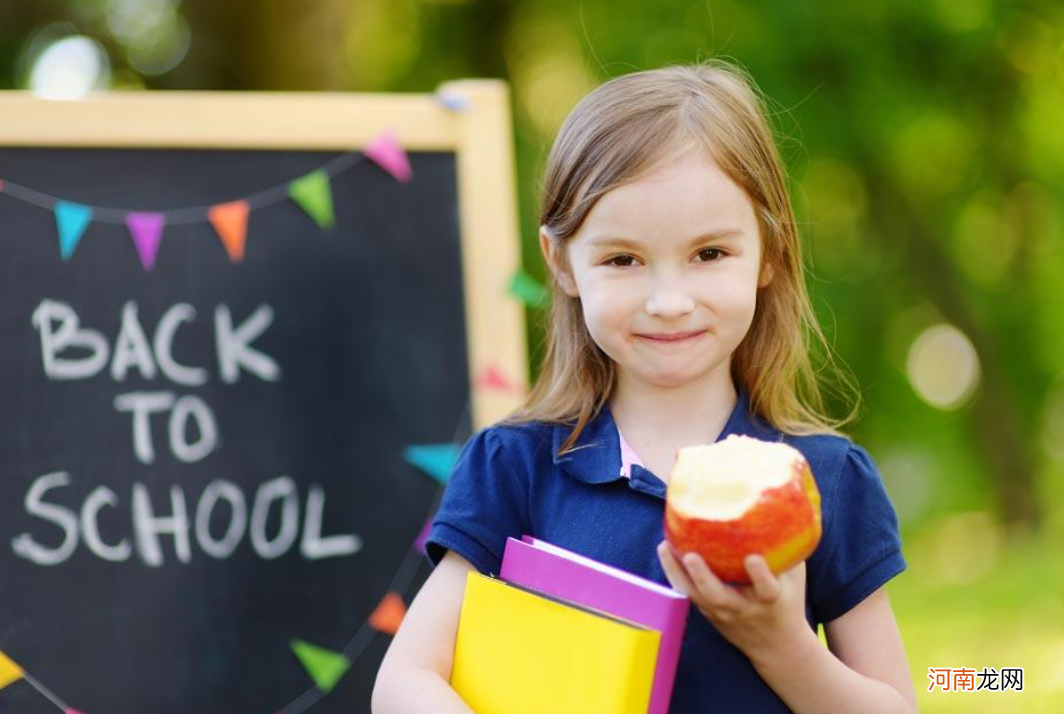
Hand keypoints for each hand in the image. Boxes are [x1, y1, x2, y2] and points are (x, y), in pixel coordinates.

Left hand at [656, 540, 809, 662]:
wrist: (777, 646)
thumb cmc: (787, 601)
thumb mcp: (795, 579)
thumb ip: (788, 550)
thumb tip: (782, 510)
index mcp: (771, 600)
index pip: (767, 590)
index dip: (760, 576)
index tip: (754, 559)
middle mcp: (743, 609)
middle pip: (719, 598)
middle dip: (703, 577)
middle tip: (691, 556)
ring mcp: (722, 614)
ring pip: (696, 597)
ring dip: (677, 572)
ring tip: (665, 546)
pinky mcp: (708, 614)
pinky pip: (688, 595)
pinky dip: (675, 574)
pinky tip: (666, 550)